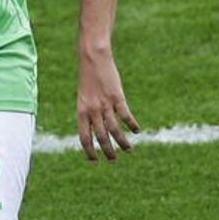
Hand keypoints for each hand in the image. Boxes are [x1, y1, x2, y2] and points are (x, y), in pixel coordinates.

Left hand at [77, 46, 139, 160]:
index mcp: (81, 112)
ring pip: (114, 130)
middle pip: (101, 138)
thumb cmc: (88, 78)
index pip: (84, 138)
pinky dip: (132, 125)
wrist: (93, 58)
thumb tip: (95, 129)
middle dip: (108, 151)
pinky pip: (125, 116)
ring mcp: (105, 104)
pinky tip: (137, 131)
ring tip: (128, 150)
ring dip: (122, 142)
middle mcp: (92, 111)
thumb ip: (88, 113)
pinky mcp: (117, 97)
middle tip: (114, 159)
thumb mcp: (84, 98)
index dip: (89, 151)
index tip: (94, 161)